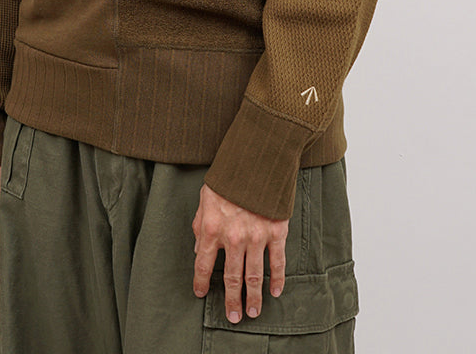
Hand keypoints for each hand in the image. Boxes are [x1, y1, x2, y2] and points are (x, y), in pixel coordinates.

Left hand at [191, 183, 287, 323]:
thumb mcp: (205, 199)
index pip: (203, 264)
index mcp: (212, 229)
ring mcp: (257, 236)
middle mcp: (234, 237)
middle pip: (231, 278)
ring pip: (254, 275)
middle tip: (233, 316)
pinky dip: (278, 278)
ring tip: (253, 311)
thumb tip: (197, 248)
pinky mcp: (276, 231)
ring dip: (254, 296)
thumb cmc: (228, 178)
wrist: (255, 159)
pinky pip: (277, 261)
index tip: (201, 293)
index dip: (201, 282)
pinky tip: (275, 291)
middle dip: (232, 300)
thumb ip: (199, 225)